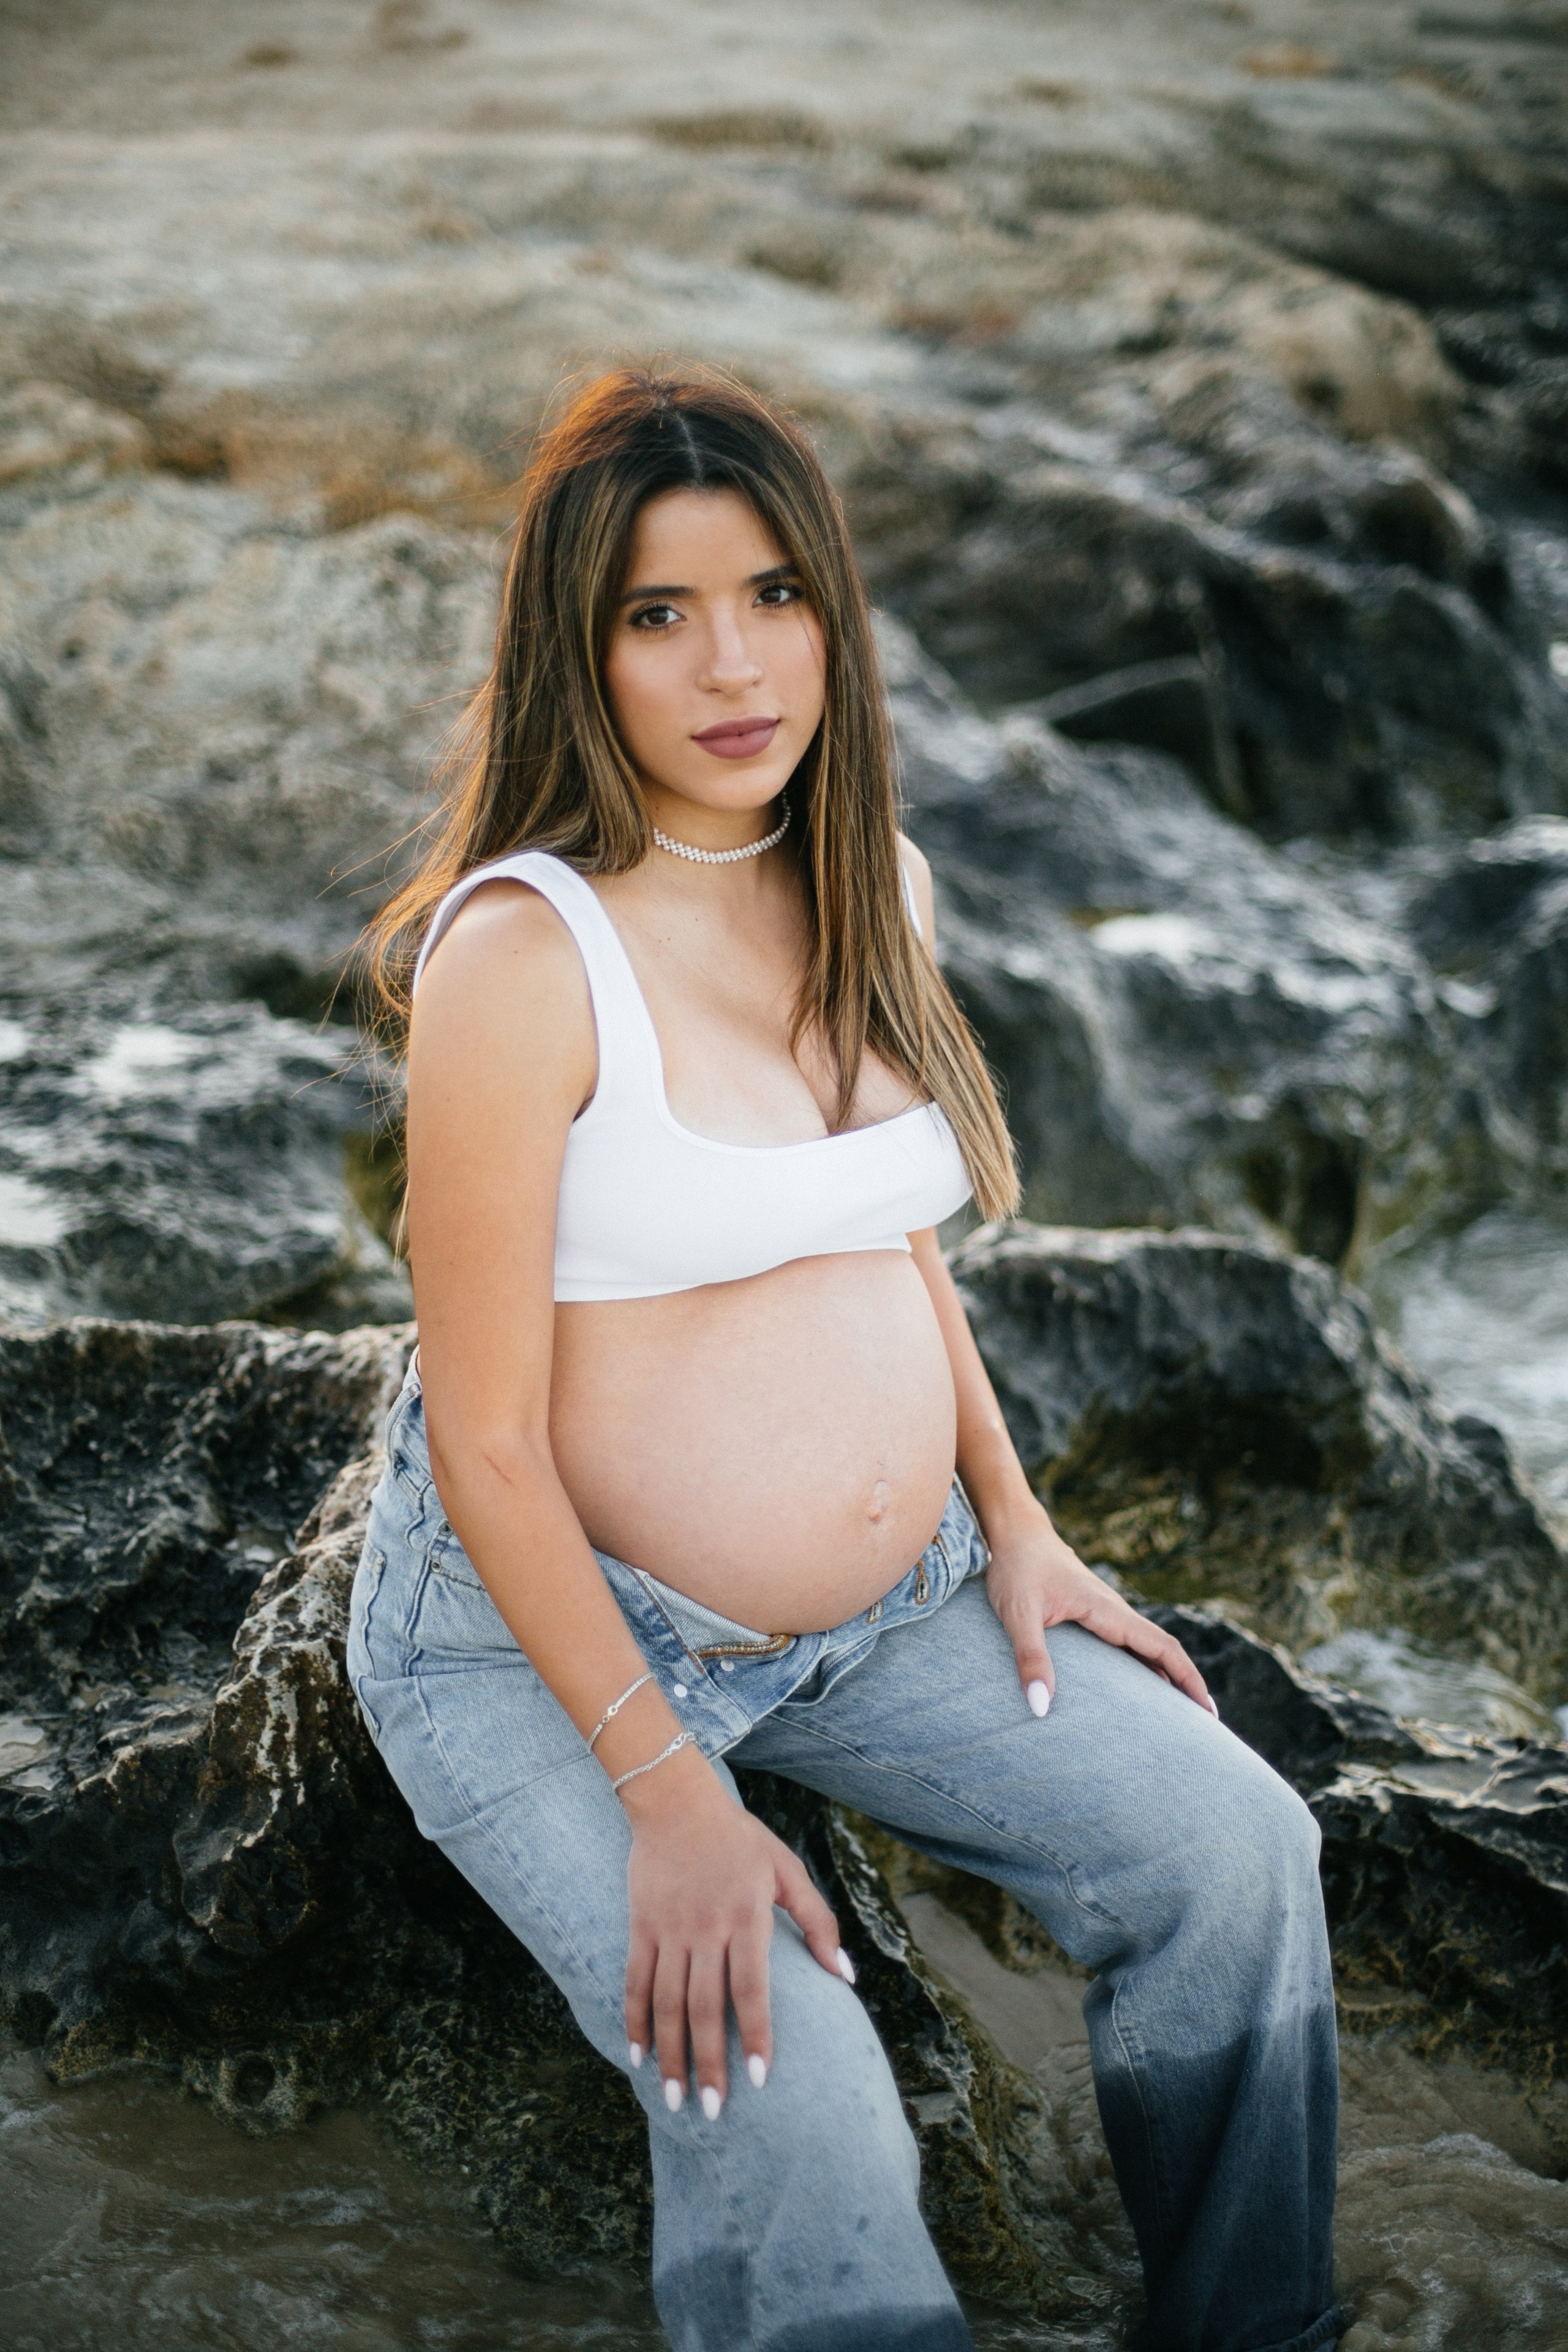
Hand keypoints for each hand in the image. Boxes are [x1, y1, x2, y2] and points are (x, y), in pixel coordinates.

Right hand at [621, 1746, 850, 2118]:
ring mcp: (669, 1928)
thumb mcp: (788, 1870)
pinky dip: (635, 2021)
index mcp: (747, 1917)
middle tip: (715, 2111)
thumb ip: (818, 1922)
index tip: (759, 2078)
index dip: (754, 2034)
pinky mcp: (641, 1925)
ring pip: (667, 2003)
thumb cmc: (741, 1839)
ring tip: (676, 2100)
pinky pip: (635, 1981)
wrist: (676, 1801)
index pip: (751, 1988)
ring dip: (671, 2054)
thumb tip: (845, 1977)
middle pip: (705, 2007)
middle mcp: (706, 1928)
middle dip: (710, 2063)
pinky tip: (637, 2057)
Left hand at [984, 1502, 1213, 1717]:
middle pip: (1161, 1651)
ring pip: (1145, 1647)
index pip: (1162, 1647)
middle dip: (1184, 1685)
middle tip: (1201, 1728)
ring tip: (1176, 1718)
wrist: (1013, 1531)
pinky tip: (1134, 1687)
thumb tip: (1041, 1707)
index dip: (1188, 1679)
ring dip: (1164, 1677)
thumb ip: (1030, 1657)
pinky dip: (1141, 1666)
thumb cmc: (1015, 1568)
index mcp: (1108, 1610)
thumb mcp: (1017, 1613)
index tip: (1207, 1711)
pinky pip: (1125, 1643)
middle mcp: (1113, 1610)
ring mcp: (1104, 1611)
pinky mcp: (1091, 1612)